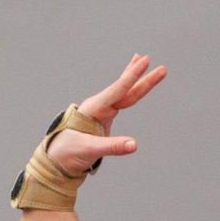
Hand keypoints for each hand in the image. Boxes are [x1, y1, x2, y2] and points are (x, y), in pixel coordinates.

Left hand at [47, 54, 166, 176]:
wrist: (56, 159)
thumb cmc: (68, 153)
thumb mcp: (90, 150)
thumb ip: (112, 146)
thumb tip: (134, 145)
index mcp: (93, 108)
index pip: (117, 90)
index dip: (132, 76)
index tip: (145, 61)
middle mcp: (98, 106)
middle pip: (125, 91)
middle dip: (142, 79)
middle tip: (162, 69)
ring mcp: (102, 110)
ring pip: (124, 93)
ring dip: (137, 80)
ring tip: (146, 61)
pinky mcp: (105, 116)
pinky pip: (120, 99)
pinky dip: (128, 88)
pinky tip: (132, 76)